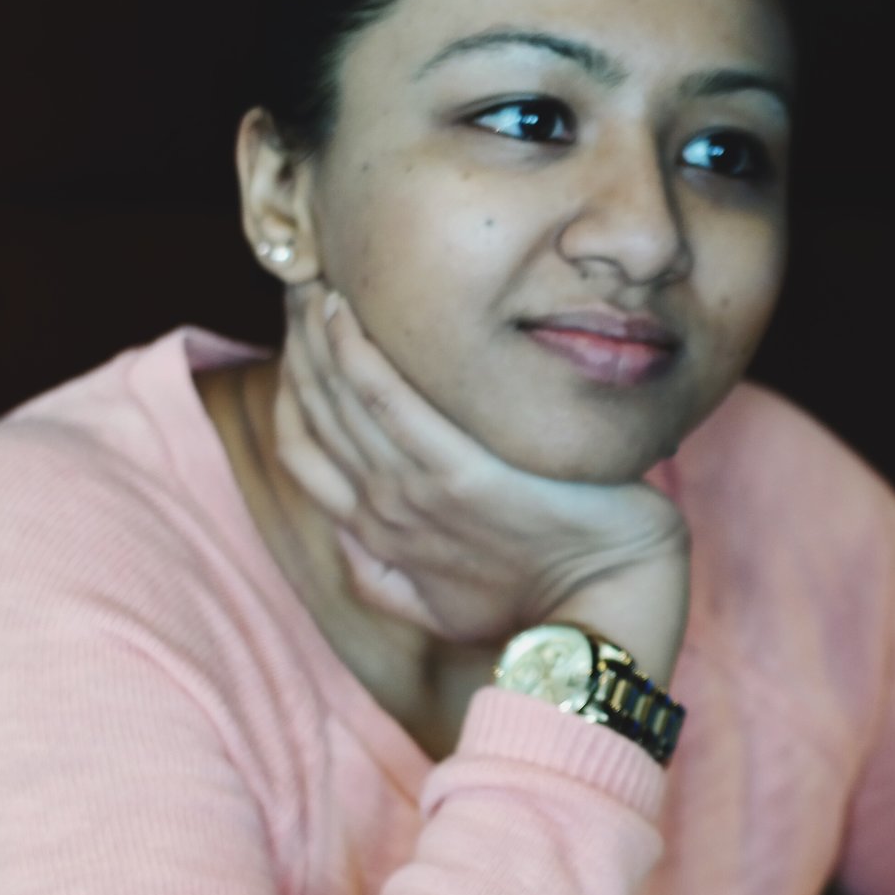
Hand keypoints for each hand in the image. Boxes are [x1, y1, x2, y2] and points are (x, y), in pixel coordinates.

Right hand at [273, 281, 689, 675]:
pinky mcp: (465, 478)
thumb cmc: (539, 602)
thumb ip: (385, 575)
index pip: (302, 445)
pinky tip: (345, 311)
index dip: (291, 383)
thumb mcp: (443, 607)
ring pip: (338, 400)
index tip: (299, 330)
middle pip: (314, 411)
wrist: (603, 617)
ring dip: (316, 335)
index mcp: (379, 531)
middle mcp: (385, 509)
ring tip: (317, 277)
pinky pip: (392, 405)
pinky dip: (360, 357)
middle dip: (297, 341)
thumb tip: (351, 538)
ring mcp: (419, 494)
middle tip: (300, 277)